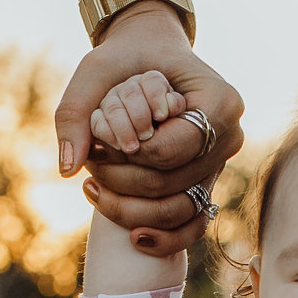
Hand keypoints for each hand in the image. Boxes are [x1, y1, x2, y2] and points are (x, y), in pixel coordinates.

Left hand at [55, 3, 243, 256]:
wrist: (149, 59)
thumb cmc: (126, 59)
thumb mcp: (95, 71)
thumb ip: (75, 113)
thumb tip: (68, 169)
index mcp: (220, 101)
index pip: (175, 148)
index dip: (134, 155)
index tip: (103, 143)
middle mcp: (229, 138)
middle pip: (173, 183)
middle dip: (123, 181)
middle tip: (91, 164)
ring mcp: (220, 166)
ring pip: (179, 211)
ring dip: (131, 211)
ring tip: (94, 192)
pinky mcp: (207, 186)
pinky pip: (192, 226)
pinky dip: (164, 238)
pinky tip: (133, 236)